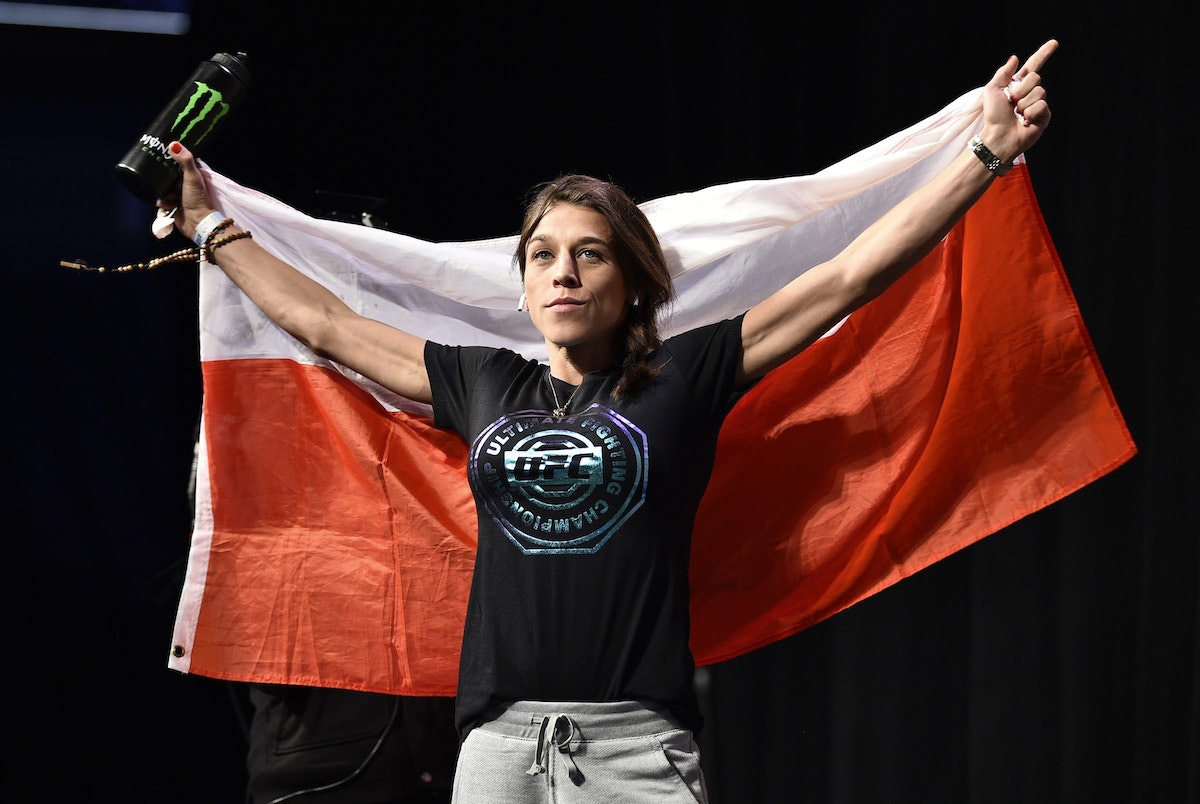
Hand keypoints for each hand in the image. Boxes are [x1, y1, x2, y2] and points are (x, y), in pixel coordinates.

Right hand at [155, 141, 216, 241]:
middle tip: (154, 174)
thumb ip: (185, 161)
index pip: (181, 163)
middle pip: (170, 174)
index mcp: (194, 176)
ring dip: (162, 191)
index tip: (160, 153)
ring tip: (166, 195)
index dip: (171, 158)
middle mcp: (187, 184)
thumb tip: (173, 144)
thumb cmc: (197, 199)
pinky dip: (162, 202)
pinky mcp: (174, 205)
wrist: (196, 223)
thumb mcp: (192, 177)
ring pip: (164, 187)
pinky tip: (166, 204)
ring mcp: (180, 195)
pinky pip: (162, 200)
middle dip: (162, 176)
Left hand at [980, 39, 1056, 162]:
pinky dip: (1031, 113)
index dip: (1044, 54)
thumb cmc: (993, 116)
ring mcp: (1038, 104)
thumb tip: (1015, 58)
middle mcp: (1030, 92)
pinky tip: (1025, 121)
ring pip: (1039, 92)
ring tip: (1017, 114)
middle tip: (1012, 102)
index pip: (1033, 65)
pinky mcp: (1044, 115)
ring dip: (1024, 103)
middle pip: (1035, 78)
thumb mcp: (992, 91)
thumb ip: (1003, 73)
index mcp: (1018, 85)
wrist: (998, 136)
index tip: (1054, 43)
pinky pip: (1042, 106)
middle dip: (1021, 89)